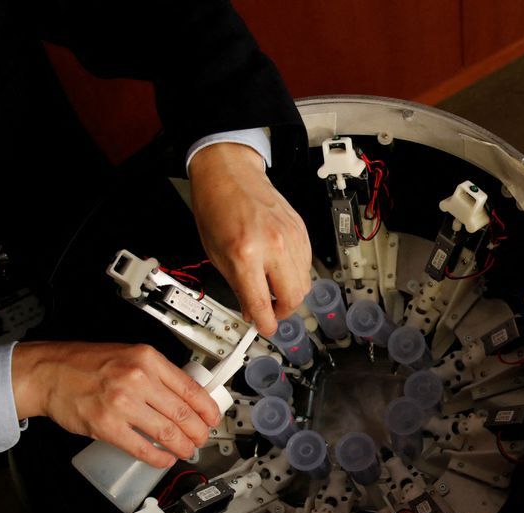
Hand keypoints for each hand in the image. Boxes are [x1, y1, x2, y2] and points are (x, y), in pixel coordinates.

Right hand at [11, 342, 220, 467]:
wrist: (49, 372)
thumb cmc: (88, 364)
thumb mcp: (131, 355)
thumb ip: (158, 373)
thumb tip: (187, 396)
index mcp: (148, 359)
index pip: (191, 389)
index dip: (208, 409)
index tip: (213, 419)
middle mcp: (138, 379)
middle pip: (184, 414)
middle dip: (199, 432)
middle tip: (202, 439)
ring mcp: (122, 404)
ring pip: (167, 433)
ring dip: (183, 447)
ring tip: (188, 450)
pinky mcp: (107, 426)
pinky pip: (142, 448)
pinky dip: (159, 458)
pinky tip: (165, 459)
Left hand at [189, 143, 311, 335]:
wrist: (229, 173)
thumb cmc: (217, 207)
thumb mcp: (216, 254)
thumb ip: (237, 286)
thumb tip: (252, 309)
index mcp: (245, 254)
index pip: (262, 303)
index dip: (265, 324)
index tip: (264, 328)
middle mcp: (273, 245)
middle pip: (294, 298)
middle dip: (283, 312)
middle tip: (270, 311)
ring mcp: (292, 237)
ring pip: (305, 283)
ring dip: (290, 294)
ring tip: (273, 290)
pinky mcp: (301, 231)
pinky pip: (307, 264)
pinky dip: (296, 274)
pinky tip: (280, 270)